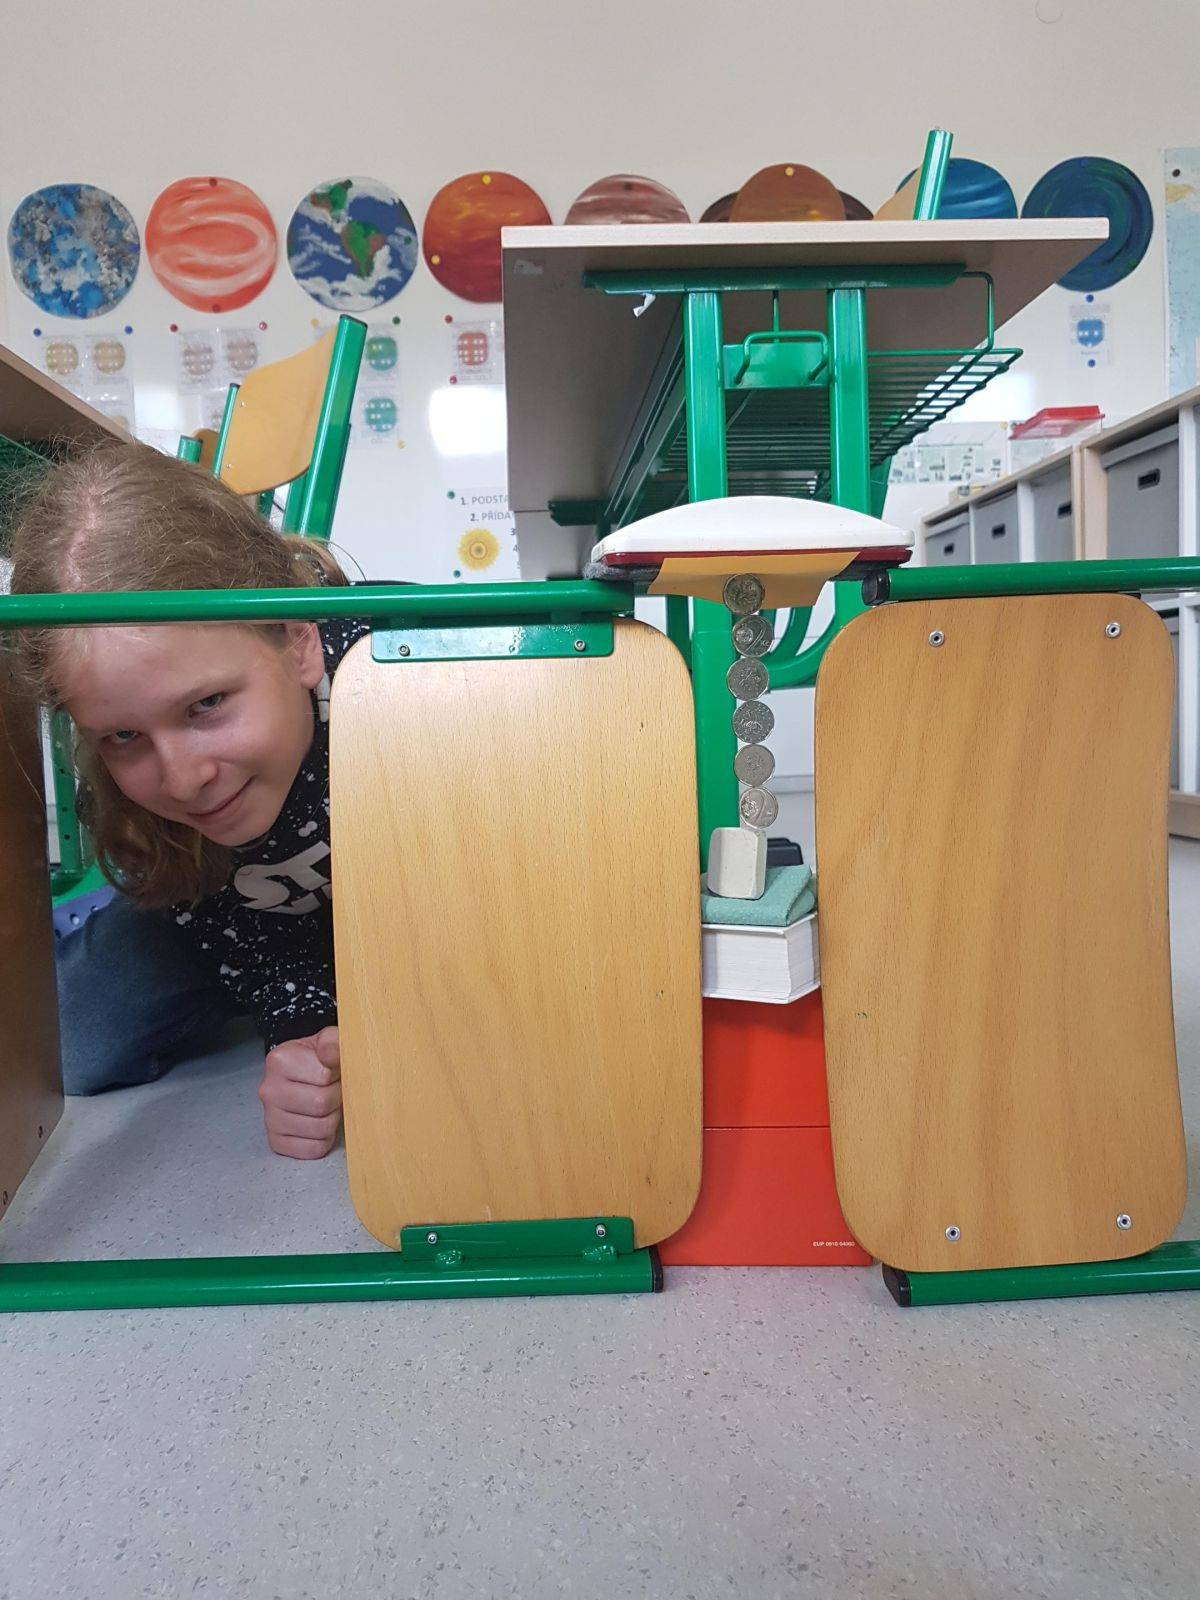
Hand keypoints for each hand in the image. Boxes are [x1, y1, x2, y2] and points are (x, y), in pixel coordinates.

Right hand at [258, 1026, 341, 1158]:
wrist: (306, 1077)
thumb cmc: (320, 1060)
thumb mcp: (329, 1040)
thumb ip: (334, 1041)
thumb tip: (330, 1054)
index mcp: (279, 1060)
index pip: (324, 1076)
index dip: (337, 1075)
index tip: (332, 1071)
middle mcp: (268, 1090)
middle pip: (321, 1104)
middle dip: (336, 1098)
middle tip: (333, 1090)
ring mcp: (269, 1118)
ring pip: (320, 1129)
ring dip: (332, 1118)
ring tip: (327, 1106)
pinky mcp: (277, 1142)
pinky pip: (313, 1149)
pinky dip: (324, 1140)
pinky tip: (319, 1123)